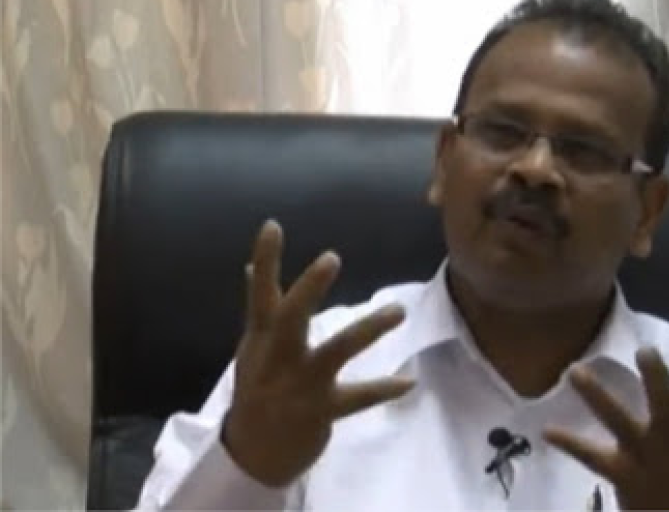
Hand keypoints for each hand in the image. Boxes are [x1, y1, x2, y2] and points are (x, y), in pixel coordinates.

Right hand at [223, 220, 413, 486]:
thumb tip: (250, 268)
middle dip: (309, 289)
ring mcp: (301, 385)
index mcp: (261, 338)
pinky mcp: (322, 411)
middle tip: (332, 257)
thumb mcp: (252, 348)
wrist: (254, 452)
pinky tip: (409, 382)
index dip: (266, 260)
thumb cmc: (257, 388)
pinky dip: (383, 389)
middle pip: (291, 319)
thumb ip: (260, 309)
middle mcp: (278, 358)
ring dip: (368, 329)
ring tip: (399, 310)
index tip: (273, 225)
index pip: (260, 294)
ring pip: (335, 352)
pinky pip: (357, 398)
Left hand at [544, 315, 668, 509]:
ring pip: (622, 424)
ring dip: (598, 398)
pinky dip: (570, 443)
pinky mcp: (624, 474)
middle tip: (644, 350)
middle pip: (668, 406)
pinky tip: (547, 430)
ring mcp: (649, 456)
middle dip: (658, 380)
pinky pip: (593, 457)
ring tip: (574, 371)